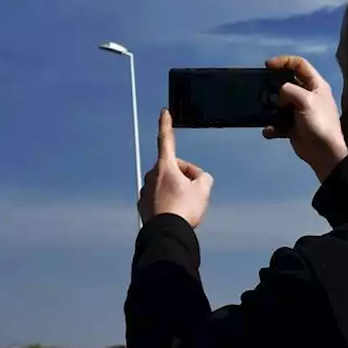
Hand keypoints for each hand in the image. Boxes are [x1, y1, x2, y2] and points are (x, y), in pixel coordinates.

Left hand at [138, 109, 214, 227]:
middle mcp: (152, 175)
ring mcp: (145, 190)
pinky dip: (168, 202)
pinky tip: (176, 213)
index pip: (166, 140)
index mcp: (165, 167)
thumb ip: (203, 177)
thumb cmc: (184, 209)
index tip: (163, 113)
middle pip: (172, 168)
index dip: (166, 124)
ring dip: (176, 189)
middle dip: (184, 175)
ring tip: (186, 206)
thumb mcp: (203, 189)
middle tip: (196, 191)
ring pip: (166, 184)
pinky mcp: (143, 205)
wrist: (166, 234)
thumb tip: (198, 179)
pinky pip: (159, 198)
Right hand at [262, 55, 347, 181]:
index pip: (300, 64)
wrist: (323, 152)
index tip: (267, 65)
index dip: (284, 61)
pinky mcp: (292, 126)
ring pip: (279, 103)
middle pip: (287, 83)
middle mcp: (307, 95)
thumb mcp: (306, 100)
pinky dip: (271, 126)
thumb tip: (279, 94)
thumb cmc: (318, 122)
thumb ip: (289, 90)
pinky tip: (269, 131)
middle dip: (273, 85)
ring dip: (270, 108)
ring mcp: (299, 111)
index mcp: (315, 85)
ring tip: (263, 111)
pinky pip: (277, 122)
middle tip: (261, 88)